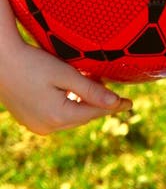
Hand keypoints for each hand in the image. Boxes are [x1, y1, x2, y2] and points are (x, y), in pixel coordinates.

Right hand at [0, 37, 131, 134]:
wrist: (1, 61)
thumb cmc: (34, 63)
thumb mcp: (66, 74)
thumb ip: (91, 90)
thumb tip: (115, 103)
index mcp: (59, 117)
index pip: (94, 113)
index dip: (113, 106)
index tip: (130, 103)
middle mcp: (47, 127)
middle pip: (83, 116)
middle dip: (97, 103)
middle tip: (110, 86)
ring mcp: (36, 126)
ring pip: (70, 117)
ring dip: (82, 103)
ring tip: (90, 83)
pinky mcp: (30, 120)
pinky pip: (56, 116)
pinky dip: (67, 105)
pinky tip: (70, 90)